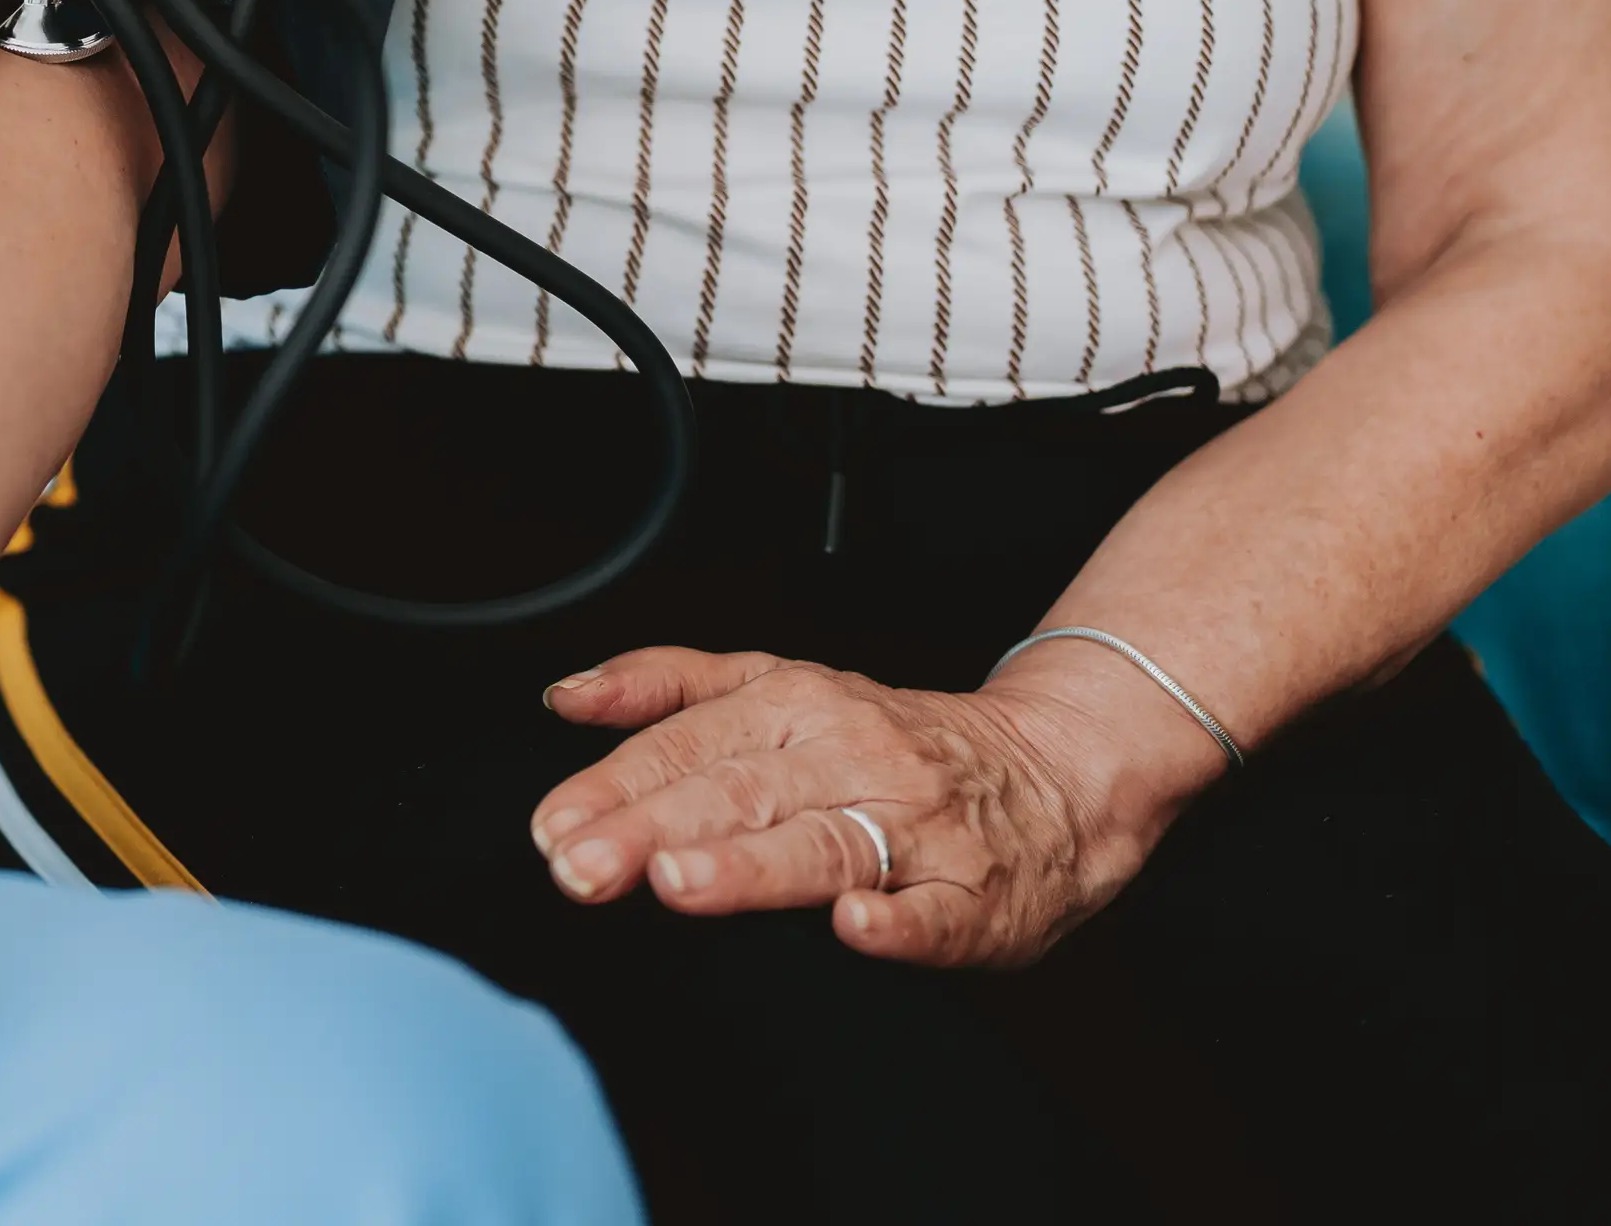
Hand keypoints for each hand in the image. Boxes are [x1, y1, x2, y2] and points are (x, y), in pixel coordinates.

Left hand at [527, 643, 1228, 968]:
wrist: (1056, 769)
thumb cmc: (892, 738)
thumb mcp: (776, 683)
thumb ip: (667, 685)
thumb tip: (567, 696)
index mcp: (795, 705)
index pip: (690, 744)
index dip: (616, 786)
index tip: (554, 826)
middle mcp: (852, 756)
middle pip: (741, 793)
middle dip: (654, 830)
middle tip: (585, 864)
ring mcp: (917, 826)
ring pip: (827, 845)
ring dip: (752, 864)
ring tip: (682, 881)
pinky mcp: (976, 895)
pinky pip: (937, 911)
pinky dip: (898, 922)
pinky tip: (856, 928)